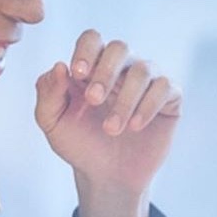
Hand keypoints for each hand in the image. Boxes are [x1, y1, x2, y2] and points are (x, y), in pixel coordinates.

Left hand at [35, 29, 180, 195]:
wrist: (106, 177)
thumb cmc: (80, 145)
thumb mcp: (53, 123)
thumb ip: (48, 94)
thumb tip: (59, 66)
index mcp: (91, 67)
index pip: (92, 39)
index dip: (86, 51)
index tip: (77, 74)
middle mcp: (120, 68)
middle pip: (120, 47)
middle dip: (105, 72)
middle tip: (93, 101)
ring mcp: (146, 82)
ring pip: (143, 70)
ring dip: (124, 100)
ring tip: (111, 129)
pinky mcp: (168, 99)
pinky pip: (165, 87)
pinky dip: (148, 106)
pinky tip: (134, 126)